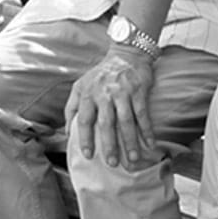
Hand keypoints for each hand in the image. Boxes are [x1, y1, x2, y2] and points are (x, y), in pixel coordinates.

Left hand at [66, 46, 156, 166]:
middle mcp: (104, 94)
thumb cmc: (101, 75)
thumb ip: (72, 107)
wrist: (126, 55)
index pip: (84, 119)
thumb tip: (67, 133)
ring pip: (126, 121)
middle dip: (109, 145)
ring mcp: (122, 92)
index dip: (85, 138)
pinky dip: (147, 130)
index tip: (88, 155)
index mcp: (88, 94)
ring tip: (132, 159)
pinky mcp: (138, 91)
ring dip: (130, 142)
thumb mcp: (81, 85)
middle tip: (111, 163)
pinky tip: (150, 144)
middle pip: (106, 124)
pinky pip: (143, 114)